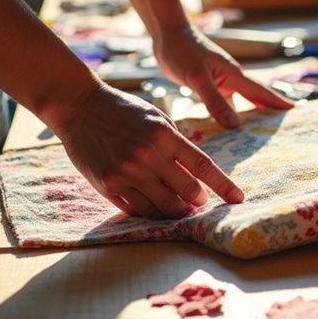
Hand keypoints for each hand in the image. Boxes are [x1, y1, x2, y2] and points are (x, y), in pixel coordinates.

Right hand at [50, 83, 239, 218]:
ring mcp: (126, 172)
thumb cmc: (124, 111)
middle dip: (198, 200)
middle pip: (187, 191)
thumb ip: (176, 146)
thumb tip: (197, 176)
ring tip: (180, 207)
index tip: (238, 198)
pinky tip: (156, 206)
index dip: (223, 185)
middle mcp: (147, 155)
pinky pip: (138, 209)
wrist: (79, 107)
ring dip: (177, 210)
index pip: (202, 166)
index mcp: (164, 135)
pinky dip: (152, 211)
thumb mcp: (157, 120)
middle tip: (199, 200)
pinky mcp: (108, 185)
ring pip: (164, 206)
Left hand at [152, 24, 293, 126]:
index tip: (296, 110)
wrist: (167, 34)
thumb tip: (235, 126)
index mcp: (234, 75)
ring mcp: (220, 81)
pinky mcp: (208, 84)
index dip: (278, 102)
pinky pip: (224, 102)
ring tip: (260, 130)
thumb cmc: (182, 51)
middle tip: (284, 126)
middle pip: (256, 97)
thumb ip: (215, 101)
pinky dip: (229, 113)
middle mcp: (231, 79)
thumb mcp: (198, 78)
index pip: (261, 92)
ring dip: (250, 113)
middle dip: (270, 110)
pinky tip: (228, 123)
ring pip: (240, 101)